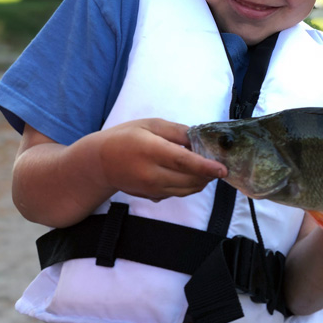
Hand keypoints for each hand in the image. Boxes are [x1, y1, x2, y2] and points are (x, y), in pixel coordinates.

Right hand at [93, 118, 225, 200]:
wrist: (100, 163)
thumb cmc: (126, 138)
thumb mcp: (151, 125)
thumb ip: (177, 132)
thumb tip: (199, 139)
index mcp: (151, 151)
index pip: (183, 162)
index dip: (205, 167)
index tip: (223, 169)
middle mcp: (152, 174)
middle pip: (190, 180)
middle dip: (208, 173)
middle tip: (217, 162)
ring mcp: (152, 189)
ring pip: (187, 190)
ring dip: (201, 181)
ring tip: (205, 167)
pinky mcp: (153, 197)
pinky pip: (179, 193)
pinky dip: (189, 185)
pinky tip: (188, 173)